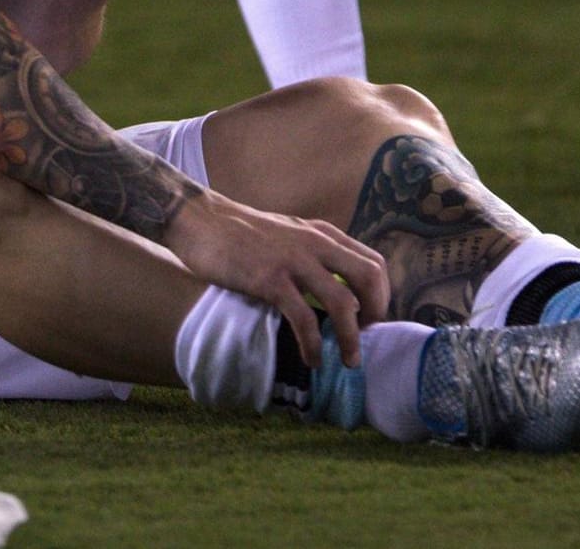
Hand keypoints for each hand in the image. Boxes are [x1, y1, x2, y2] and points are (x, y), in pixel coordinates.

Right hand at [161, 191, 388, 368]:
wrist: (199, 219)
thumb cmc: (238, 231)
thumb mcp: (287, 233)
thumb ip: (311, 252)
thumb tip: (330, 285)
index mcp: (322, 233)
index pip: (373, 262)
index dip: (381, 295)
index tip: (369, 317)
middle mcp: (315, 244)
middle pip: (369, 278)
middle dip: (376, 313)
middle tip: (365, 335)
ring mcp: (293, 261)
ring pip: (343, 303)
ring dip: (351, 338)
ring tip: (349, 360)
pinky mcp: (270, 280)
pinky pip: (304, 318)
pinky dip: (314, 344)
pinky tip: (312, 358)